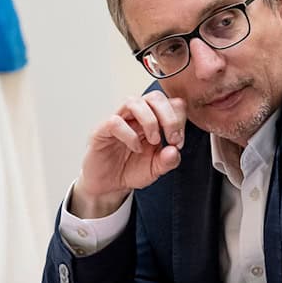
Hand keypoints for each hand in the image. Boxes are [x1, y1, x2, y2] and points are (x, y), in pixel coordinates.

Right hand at [71, 91, 187, 218]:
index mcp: (153, 120)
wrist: (109, 185)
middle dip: (170, 117)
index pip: (171, 103)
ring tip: (154, 141)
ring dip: (150, 121)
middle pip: (155, 97)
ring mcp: (119, 120)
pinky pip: (114, 122)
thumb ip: (169, 161)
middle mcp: (136, 116)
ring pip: (133, 102)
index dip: (179, 119)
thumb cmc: (131, 170)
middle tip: (172, 139)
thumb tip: (175, 150)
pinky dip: (129, 135)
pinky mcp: (102, 131)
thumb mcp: (157, 169)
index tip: (178, 142)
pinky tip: (135, 148)